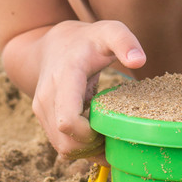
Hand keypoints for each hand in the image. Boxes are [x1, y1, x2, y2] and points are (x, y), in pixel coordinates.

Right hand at [32, 19, 145, 160]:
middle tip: (117, 134)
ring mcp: (42, 110)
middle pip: (66, 142)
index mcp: (65, 77)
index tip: (111, 125)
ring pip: (63, 148)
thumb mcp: (110, 31)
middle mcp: (47, 97)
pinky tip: (98, 133)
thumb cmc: (88, 40)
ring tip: (109, 134)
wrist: (53, 45)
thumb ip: (125, 41)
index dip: (89, 134)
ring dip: (88, 150)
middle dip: (93, 147)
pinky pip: (61, 144)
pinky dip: (81, 147)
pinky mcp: (43, 119)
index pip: (67, 120)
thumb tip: (140, 61)